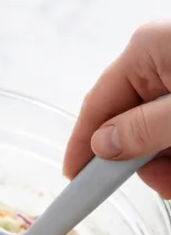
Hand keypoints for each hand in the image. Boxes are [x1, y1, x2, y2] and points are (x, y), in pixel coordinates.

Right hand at [64, 22, 170, 195]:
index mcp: (146, 51)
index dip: (83, 144)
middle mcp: (159, 60)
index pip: (98, 104)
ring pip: (157, 129)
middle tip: (163, 183)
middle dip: (142, 158)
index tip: (74, 180)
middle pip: (131, 120)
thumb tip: (100, 147)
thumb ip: (144, 129)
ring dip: (168, 159)